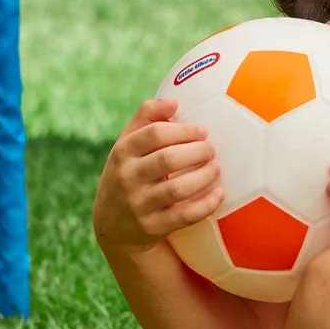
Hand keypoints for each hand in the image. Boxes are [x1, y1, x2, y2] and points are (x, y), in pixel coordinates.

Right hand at [92, 98, 222, 252]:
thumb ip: (146, 118)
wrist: (110, 224)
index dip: (184, 130)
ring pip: (178, 188)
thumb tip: (173, 101)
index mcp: (122, 153)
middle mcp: (127, 178)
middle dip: (197, 151)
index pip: (154, 134)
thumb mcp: (127, 145)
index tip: (202, 131)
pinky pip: (184, 216)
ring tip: (216, 168)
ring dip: (204, 176)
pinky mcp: (152, 227)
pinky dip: (206, 204)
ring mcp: (138, 204)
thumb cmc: (128, 173)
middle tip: (211, 150)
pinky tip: (218, 194)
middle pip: (168, 159)